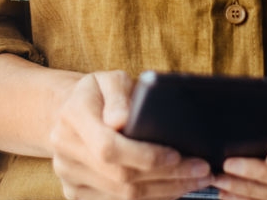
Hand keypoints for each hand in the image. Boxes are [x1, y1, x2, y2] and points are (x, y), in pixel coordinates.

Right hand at [49, 70, 214, 199]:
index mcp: (72, 116)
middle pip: (120, 176)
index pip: (110, 147)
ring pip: (122, 195)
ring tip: (195, 181)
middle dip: (167, 176)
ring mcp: (68, 176)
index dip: (145, 156)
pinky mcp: (76, 192)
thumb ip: (118, 95)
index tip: (177, 155)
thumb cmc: (100, 93)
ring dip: (164, 191)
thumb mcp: (110, 79)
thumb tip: (121, 120)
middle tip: (202, 170)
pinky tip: (173, 189)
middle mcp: (65, 150)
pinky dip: (150, 198)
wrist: (70, 112)